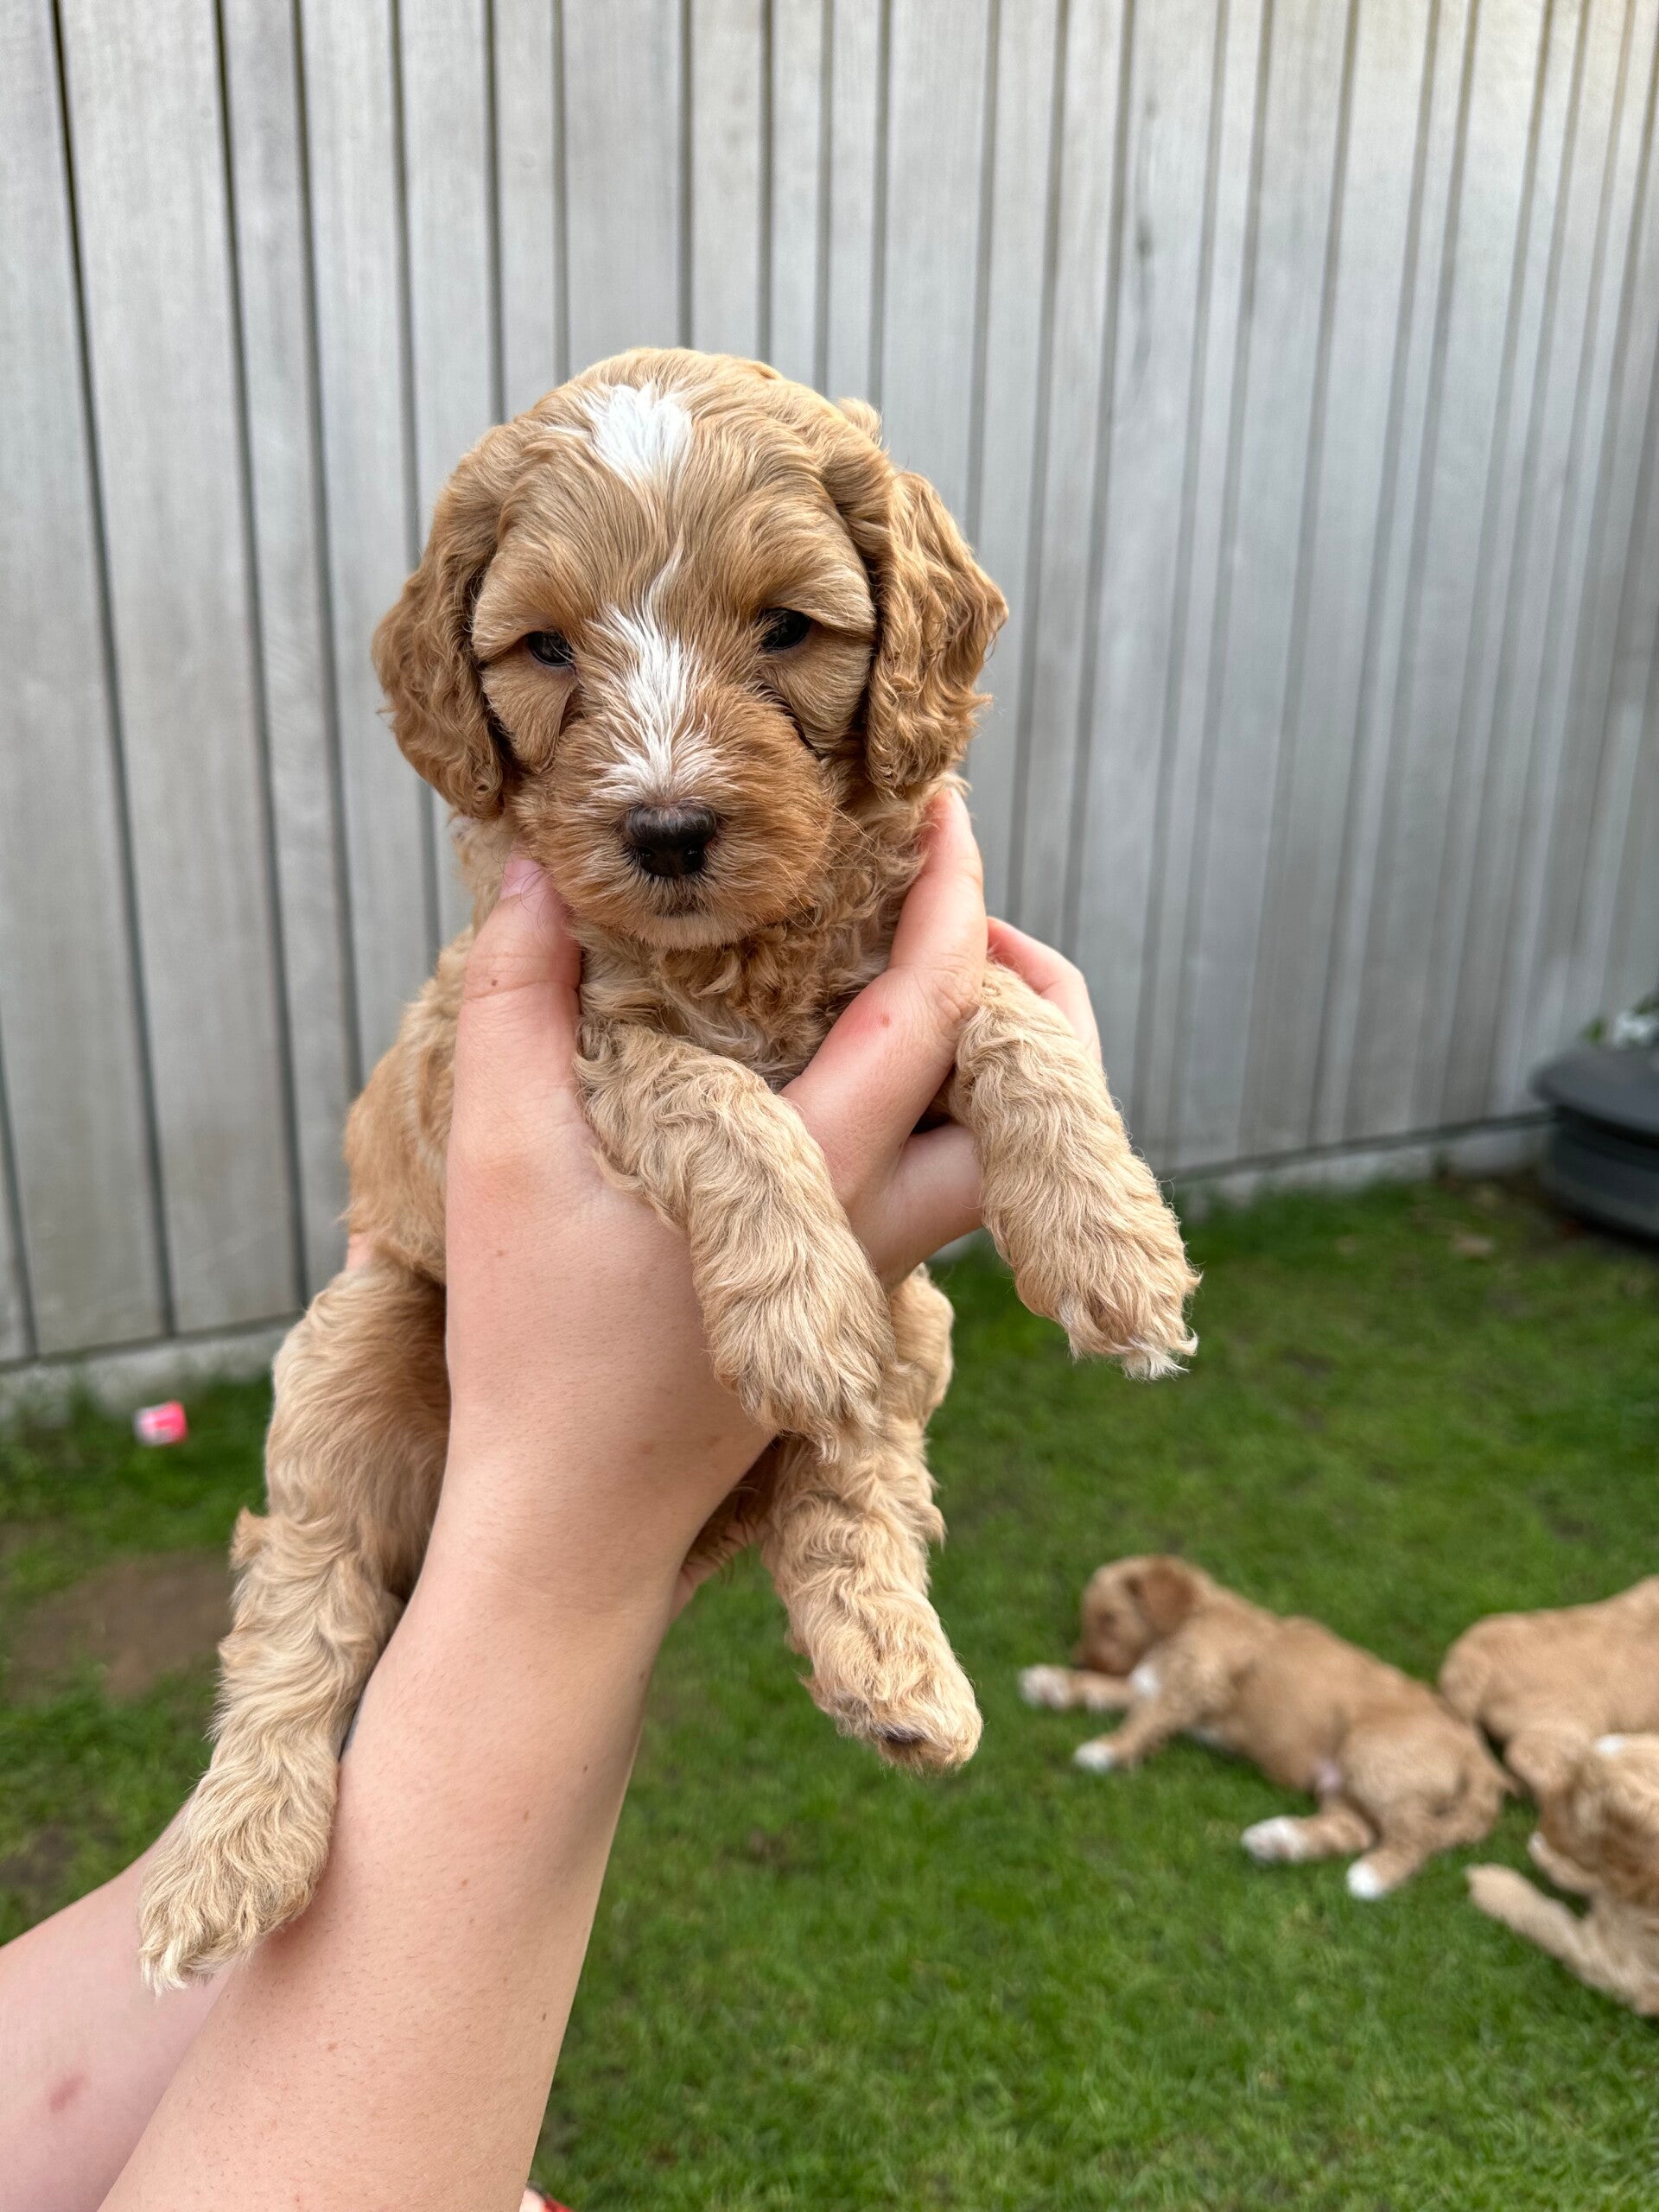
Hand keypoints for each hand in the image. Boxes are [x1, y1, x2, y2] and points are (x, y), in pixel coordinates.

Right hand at [428, 787, 1099, 1610]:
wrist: (570, 1532)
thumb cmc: (535, 1359)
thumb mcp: (499, 1162)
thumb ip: (515, 1002)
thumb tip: (538, 872)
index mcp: (814, 1183)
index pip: (930, 1013)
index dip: (952, 896)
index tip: (943, 805)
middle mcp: (876, 1231)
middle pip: (1021, 1102)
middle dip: (1024, 983)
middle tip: (952, 898)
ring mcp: (873, 1278)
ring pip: (986, 1152)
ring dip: (976, 1050)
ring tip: (900, 964)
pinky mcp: (847, 1310)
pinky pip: (928, 1186)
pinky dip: (921, 1102)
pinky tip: (833, 1061)